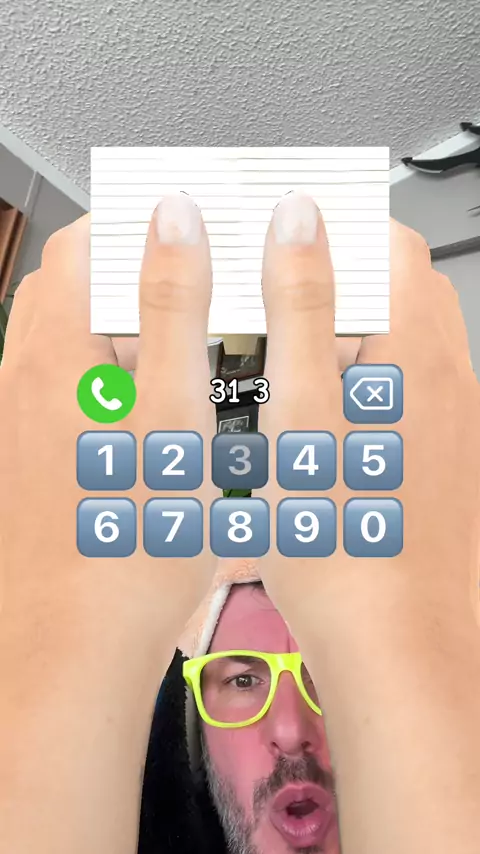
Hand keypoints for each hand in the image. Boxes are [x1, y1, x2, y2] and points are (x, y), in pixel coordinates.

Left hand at [0, 194, 217, 647]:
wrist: (76, 646)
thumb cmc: (125, 547)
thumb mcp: (172, 411)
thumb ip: (173, 305)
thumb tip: (174, 219)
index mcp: (57, 355)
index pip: (81, 244)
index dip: (137, 224)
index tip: (189, 231)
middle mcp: (27, 380)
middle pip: (77, 290)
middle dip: (138, 279)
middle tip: (201, 298)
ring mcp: (27, 421)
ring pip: (78, 341)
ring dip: (130, 332)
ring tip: (189, 360)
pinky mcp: (38, 458)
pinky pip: (76, 391)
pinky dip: (119, 381)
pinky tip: (161, 421)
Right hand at [259, 191, 479, 625]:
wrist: (395, 646)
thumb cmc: (350, 549)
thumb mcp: (302, 411)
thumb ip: (301, 307)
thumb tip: (299, 222)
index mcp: (416, 355)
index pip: (390, 243)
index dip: (332, 228)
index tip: (278, 238)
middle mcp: (447, 379)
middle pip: (393, 289)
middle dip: (329, 285)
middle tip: (268, 308)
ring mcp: (448, 420)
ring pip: (393, 342)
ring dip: (339, 338)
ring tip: (282, 372)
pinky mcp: (436, 457)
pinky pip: (397, 392)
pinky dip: (354, 387)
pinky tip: (313, 428)